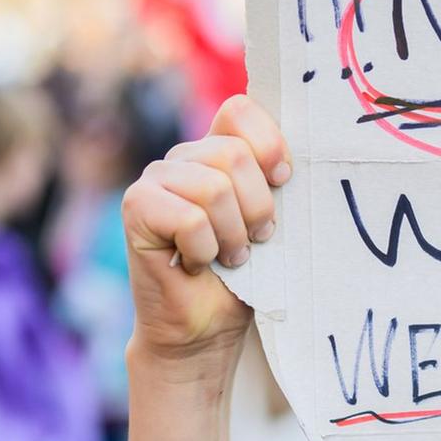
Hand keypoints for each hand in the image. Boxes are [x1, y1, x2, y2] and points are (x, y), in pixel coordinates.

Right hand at [120, 95, 289, 440]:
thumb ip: (275, 180)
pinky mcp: (136, 206)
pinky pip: (189, 216)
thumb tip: (304, 154)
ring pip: (214, 187)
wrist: (205, 330)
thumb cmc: (246, 276)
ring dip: (231, 234)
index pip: (241, 111)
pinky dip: (205, 248)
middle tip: (254, 241)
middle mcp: (184, 157)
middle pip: (234, 155)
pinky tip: (198, 263)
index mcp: (217, 150)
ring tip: (229, 255)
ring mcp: (155, 178)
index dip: (268, 144)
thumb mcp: (272, 220)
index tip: (282, 181)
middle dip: (256, 208)